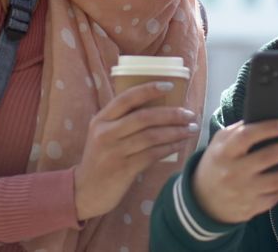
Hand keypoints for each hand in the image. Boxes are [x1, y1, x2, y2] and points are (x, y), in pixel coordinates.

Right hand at [74, 81, 199, 219]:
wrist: (86, 191)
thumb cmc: (100, 158)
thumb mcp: (103, 134)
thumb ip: (122, 121)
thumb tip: (157, 105)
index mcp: (101, 119)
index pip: (126, 98)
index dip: (149, 90)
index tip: (170, 86)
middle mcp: (105, 133)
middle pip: (144, 117)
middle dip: (171, 114)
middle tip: (189, 114)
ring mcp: (114, 152)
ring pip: (151, 136)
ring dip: (175, 132)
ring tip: (191, 129)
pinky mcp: (124, 169)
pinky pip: (152, 154)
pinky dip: (169, 148)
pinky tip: (179, 145)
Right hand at [192, 120, 277, 223]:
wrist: (203, 200)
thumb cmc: (217, 162)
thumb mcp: (220, 143)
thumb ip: (239, 131)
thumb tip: (266, 117)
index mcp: (225, 151)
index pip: (247, 136)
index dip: (268, 129)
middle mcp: (234, 171)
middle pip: (268, 157)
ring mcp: (244, 191)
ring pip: (277, 181)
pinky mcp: (251, 207)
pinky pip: (275, 196)